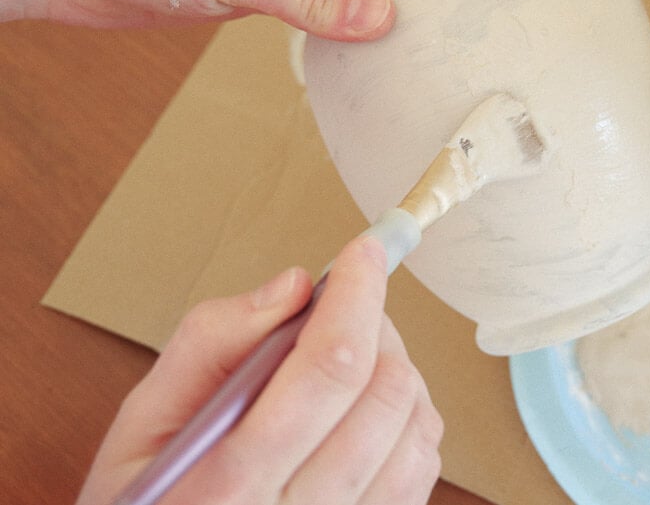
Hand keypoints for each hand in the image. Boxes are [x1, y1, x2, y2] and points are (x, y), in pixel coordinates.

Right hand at [76, 237, 442, 504]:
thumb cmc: (152, 503)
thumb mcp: (142, 426)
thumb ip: (209, 343)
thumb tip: (294, 286)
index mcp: (234, 482)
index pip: (330, 365)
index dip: (357, 294)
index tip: (365, 252)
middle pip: (385, 390)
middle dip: (376, 324)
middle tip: (344, 308)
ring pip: (417, 424)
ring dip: (395, 369)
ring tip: (351, 361)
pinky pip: (425, 464)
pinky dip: (409, 418)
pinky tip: (366, 410)